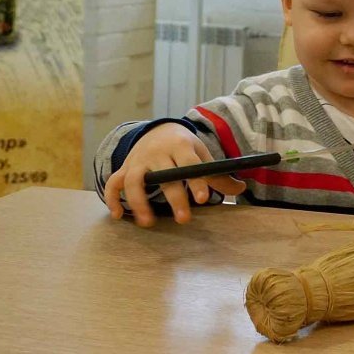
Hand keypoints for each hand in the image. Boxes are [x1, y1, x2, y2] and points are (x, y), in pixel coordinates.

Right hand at [102, 122, 245, 226]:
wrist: (159, 130)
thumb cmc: (184, 148)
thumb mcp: (202, 154)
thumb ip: (218, 174)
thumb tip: (241, 188)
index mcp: (181, 146)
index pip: (189, 163)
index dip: (196, 181)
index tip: (204, 199)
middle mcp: (158, 153)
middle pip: (164, 176)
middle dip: (174, 198)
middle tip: (185, 219)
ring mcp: (138, 160)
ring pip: (134, 180)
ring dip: (139, 202)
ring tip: (148, 223)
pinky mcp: (125, 168)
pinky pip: (113, 182)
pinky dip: (112, 198)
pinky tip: (119, 215)